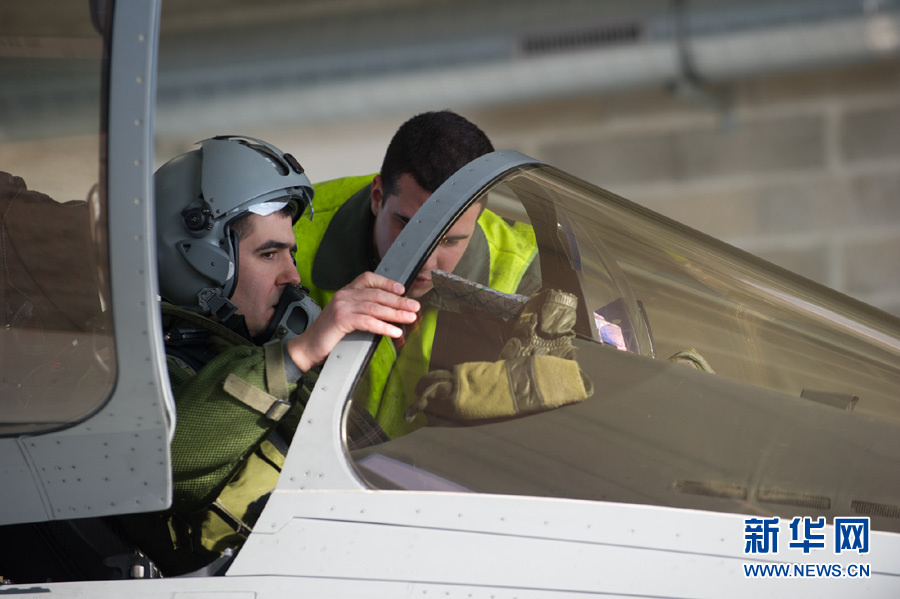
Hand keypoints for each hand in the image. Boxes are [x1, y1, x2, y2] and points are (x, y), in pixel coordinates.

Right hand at [285, 272, 418, 371]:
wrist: (307, 348)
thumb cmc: (329, 335)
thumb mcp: (348, 318)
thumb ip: (364, 311)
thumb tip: (390, 314)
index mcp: (346, 292)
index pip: (369, 279)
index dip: (387, 282)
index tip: (402, 289)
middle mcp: (344, 295)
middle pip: (377, 294)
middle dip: (399, 300)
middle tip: (414, 306)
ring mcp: (342, 306)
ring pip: (375, 307)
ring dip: (396, 313)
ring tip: (410, 318)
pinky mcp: (341, 320)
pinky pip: (368, 321)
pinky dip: (384, 326)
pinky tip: (395, 331)